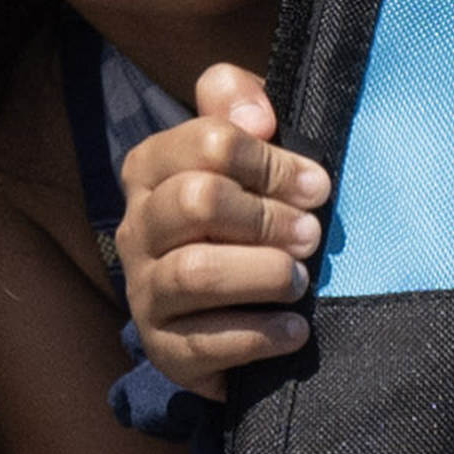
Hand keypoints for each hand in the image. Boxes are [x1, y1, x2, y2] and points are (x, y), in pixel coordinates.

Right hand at [115, 65, 327, 397]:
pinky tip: (295, 329)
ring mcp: (144, 291)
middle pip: (196, 201)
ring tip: (301, 281)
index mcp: (151, 169)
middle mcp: (137, 227)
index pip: (207, 142)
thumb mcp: (244, 150)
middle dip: (267, 217)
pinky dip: (260, 335)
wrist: (225, 313)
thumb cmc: (243, 216)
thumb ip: (238, 104)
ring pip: (195, 272)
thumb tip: (257, 114)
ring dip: (263, 274)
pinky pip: (204, 343)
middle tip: (311, 235)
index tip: (315, 184)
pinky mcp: (164, 349)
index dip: (270, 161)